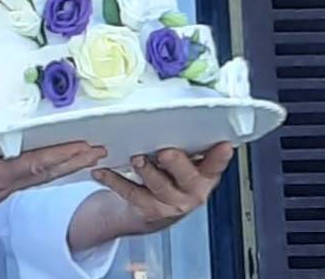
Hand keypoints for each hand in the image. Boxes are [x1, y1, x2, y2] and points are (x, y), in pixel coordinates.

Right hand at [0, 142, 106, 233]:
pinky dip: (47, 167)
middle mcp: (3, 184)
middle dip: (74, 161)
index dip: (60, 155)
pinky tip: (51, 164)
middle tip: (100, 151)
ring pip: (41, 174)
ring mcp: (1, 186)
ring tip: (86, 155)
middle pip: (46, 172)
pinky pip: (29, 175)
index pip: (34, 165)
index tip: (83, 146)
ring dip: (65, 164)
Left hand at [91, 142, 234, 236]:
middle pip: (186, 176)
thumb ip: (183, 145)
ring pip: (159, 186)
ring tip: (137, 159)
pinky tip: (101, 171)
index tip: (223, 145)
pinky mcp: (148, 209)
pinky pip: (130, 193)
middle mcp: (191, 190)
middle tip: (165, 152)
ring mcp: (171, 202)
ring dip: (146, 171)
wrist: (151, 212)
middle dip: (176, 163)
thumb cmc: (168, 177)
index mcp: (204, 175)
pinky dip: (114, 180)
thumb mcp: (182, 163)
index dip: (220, 157)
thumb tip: (170, 113)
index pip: (215, 165)